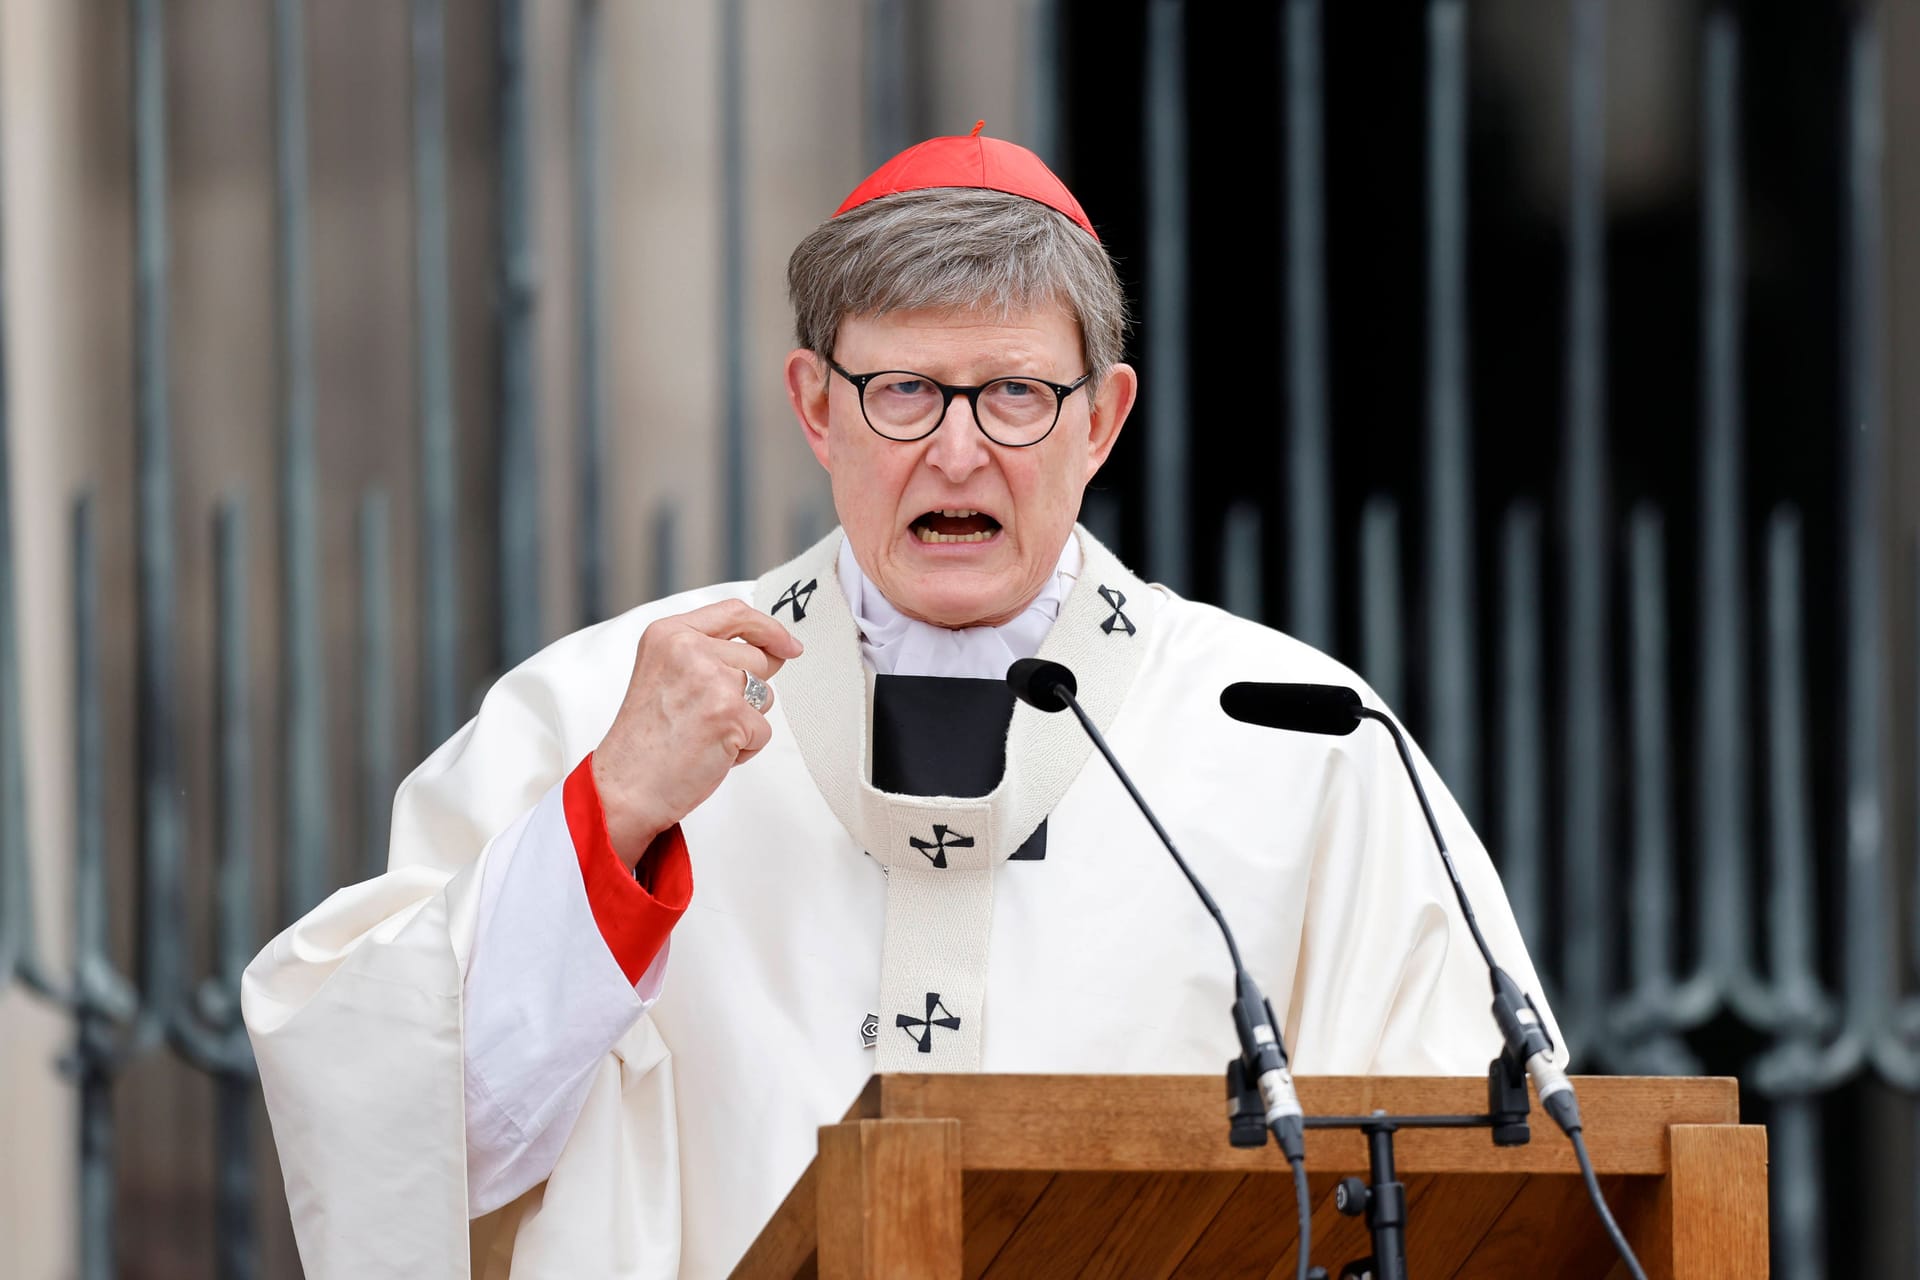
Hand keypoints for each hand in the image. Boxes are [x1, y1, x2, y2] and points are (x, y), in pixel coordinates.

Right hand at [592, 600, 802, 865]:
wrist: (625, 787)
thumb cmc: (646, 740)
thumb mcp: (666, 674)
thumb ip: (710, 653)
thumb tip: (777, 650)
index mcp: (668, 633)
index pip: (735, 613)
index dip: (769, 629)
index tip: (788, 645)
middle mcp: (688, 649)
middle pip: (757, 659)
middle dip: (747, 691)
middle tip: (705, 716)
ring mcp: (711, 680)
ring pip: (765, 695)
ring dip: (744, 721)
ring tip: (703, 735)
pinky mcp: (730, 714)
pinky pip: (763, 731)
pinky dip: (744, 749)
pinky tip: (710, 753)